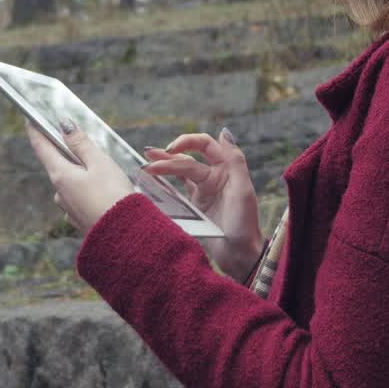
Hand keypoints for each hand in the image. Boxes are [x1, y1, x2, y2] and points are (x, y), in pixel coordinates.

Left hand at [25, 119, 134, 233]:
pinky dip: (88, 191)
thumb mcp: (99, 163)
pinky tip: (103, 193)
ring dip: (81, 175)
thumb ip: (81, 144)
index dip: (36, 132)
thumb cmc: (112, 195)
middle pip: (58, 165)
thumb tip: (64, 127)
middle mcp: (59, 192)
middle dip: (68, 154)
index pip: (42, 148)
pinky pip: (80, 198)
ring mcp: (68, 208)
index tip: (30, 121)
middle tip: (81, 143)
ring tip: (103, 172)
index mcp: (60, 175)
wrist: (125, 235)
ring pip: (71, 183)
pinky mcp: (80, 219)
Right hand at [143, 128, 263, 280]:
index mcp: (226, 168)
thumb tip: (224, 132)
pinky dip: (165, 184)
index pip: (205, 145)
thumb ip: (235, 160)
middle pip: (187, 159)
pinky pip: (178, 189)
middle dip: (167, 158)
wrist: (239, 255)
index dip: (187, 142)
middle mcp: (214, 175)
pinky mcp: (195, 205)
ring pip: (180, 172)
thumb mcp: (243, 191)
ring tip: (144, 165)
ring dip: (163, 167)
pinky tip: (152, 181)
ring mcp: (204, 190)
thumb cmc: (244, 224)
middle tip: (147, 161)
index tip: (171, 149)